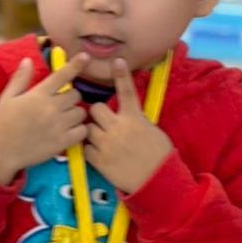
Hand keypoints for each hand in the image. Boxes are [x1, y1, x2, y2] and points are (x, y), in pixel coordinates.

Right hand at [0, 53, 89, 184]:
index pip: (61, 76)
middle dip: (70, 96)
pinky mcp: (62, 142)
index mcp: (38, 95)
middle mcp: (51, 108)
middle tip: (60, 103)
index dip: (75, 64)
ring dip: (75, 113)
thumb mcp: (7, 98)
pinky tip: (68, 131)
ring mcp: (58, 126)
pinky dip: (79, 129)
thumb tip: (27, 60)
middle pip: (75, 94)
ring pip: (81, 112)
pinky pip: (83, 131)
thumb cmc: (2, 123)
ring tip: (64, 118)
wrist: (1, 152)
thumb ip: (20, 79)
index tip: (85, 57)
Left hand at [85, 58, 171, 194]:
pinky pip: (84, 147)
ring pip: (87, 127)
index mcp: (135, 119)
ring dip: (91, 131)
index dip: (121, 75)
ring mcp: (106, 144)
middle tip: (103, 123)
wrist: (157, 182)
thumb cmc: (157, 155)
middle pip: (95, 109)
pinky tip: (99, 153)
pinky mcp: (98, 160)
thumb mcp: (151, 130)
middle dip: (97, 114)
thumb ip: (135, 119)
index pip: (127, 92)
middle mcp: (119, 128)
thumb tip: (125, 112)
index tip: (117, 61)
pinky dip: (89, 149)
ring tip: (102, 140)